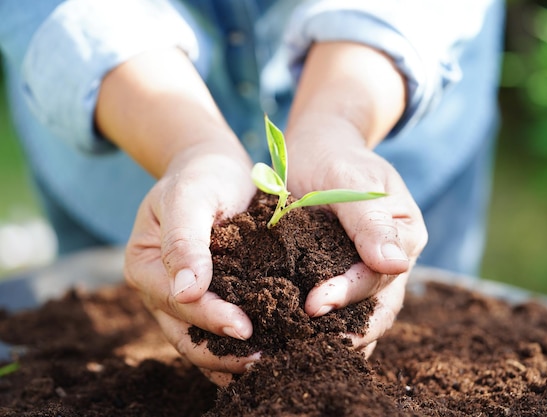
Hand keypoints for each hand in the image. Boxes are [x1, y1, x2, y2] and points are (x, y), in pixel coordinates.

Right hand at [123, 143, 257, 381]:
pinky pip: (215, 329)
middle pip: (184, 331)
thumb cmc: (201, 176)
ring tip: (264, 365)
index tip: (245, 329)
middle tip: (261, 360)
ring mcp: (180, 297)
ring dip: (227, 357)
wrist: (214, 168)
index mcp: (144, 265)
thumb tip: (186, 291)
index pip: (177, 301)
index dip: (210, 318)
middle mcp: (158, 288)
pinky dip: (234, 346)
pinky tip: (262, 354)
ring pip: (198, 339)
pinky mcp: (206, 297)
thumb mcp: (190, 197)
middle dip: (220, 351)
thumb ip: (185, 241)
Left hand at [286, 126, 426, 354]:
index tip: (313, 306)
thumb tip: (397, 264)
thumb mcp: (352, 179)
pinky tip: (291, 344)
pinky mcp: (338, 277)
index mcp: (404, 237)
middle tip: (304, 349)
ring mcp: (365, 273)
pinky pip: (333, 309)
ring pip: (357, 317)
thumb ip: (370, 220)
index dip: (348, 295)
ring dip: (331, 339)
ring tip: (297, 358)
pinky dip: (317, 328)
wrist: (317, 149)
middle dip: (343, 332)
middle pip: (376, 309)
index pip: (379, 278)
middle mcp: (390, 263)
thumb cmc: (335, 157)